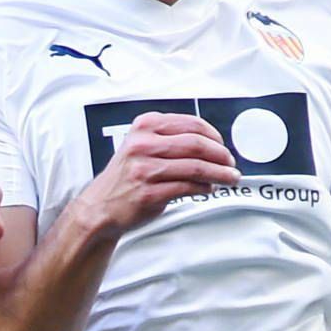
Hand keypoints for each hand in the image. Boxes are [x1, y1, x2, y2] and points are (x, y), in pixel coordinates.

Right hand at [80, 112, 236, 233]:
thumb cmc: (125, 178)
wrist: (100, 206)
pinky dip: (204, 188)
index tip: (223, 145)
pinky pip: (187, 187)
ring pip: (196, 167)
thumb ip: (170, 139)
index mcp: (145, 126)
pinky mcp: (149, 193)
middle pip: (197, 144)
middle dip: (221, 155)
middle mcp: (143, 145)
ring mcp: (145, 169)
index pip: (191, 124)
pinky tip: (210, 188)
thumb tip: (210, 144)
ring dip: (219, 173)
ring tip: (229, 177)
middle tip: (231, 163)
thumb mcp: (141, 146)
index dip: (215, 135)